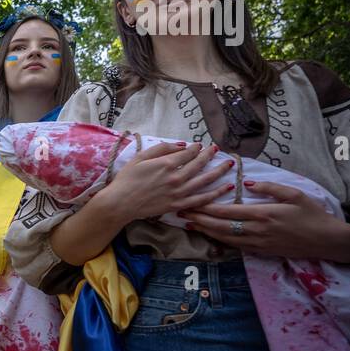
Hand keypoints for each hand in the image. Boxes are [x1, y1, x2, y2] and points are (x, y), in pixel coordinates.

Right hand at [100, 141, 235, 222]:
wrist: (120, 202)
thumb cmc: (127, 179)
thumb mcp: (140, 157)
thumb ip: (160, 149)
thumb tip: (180, 145)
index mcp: (166, 164)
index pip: (188, 153)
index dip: (196, 148)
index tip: (199, 145)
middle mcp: (176, 177)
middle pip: (199, 164)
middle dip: (209, 155)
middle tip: (216, 149)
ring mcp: (179, 192)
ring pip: (205, 180)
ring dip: (219, 171)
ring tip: (229, 164)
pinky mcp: (179, 205)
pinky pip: (202, 199)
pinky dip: (215, 193)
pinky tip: (226, 188)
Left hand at [178, 179, 349, 261]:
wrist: (326, 241)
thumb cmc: (312, 214)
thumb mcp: (294, 194)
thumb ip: (268, 188)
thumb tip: (245, 182)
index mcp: (263, 214)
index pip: (227, 211)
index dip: (206, 207)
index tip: (190, 201)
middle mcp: (256, 230)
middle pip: (220, 226)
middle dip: (198, 219)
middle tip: (180, 213)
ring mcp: (257, 243)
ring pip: (224, 238)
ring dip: (205, 231)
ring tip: (189, 224)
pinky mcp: (260, 251)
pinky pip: (234, 246)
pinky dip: (218, 240)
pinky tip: (209, 235)